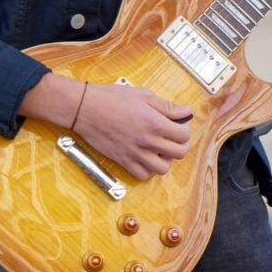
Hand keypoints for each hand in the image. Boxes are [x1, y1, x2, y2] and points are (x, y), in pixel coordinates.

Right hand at [20, 74, 191, 180]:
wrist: (86, 109)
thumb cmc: (112, 99)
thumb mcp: (143, 96)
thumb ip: (166, 107)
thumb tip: (186, 112)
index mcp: (155, 123)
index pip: (183, 136)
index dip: (184, 130)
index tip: (179, 126)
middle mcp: (147, 141)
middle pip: (178, 154)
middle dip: (179, 145)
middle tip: (173, 138)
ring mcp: (135, 153)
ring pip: (162, 168)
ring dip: (165, 160)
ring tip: (159, 149)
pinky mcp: (123, 161)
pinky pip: (142, 175)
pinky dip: (147, 169)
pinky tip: (145, 158)